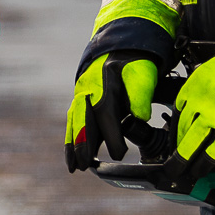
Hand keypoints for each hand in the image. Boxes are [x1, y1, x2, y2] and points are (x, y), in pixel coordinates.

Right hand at [65, 53, 157, 171]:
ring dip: (72, 145)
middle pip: (82, 120)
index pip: (106, 114)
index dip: (112, 136)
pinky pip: (73, 122)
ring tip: (74, 167)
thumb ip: (141, 95)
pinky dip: (71, 139)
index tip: (120, 154)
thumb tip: (141, 116)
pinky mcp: (81, 102)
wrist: (120, 48)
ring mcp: (81, 96)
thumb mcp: (142, 74)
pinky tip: (72, 156)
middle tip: (83, 165)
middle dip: (82, 143)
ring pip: (74, 123)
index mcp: (104, 84)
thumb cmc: (133, 63)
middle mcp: (87, 90)